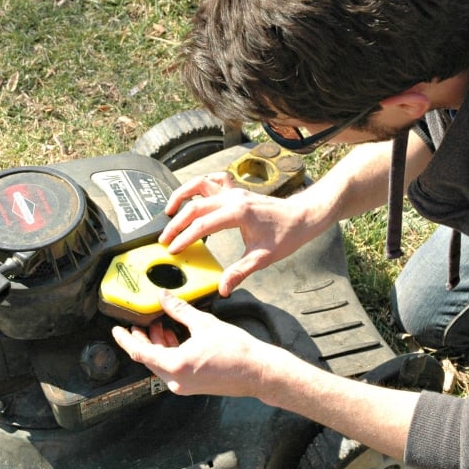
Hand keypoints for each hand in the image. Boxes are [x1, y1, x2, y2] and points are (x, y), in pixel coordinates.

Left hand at [111, 290, 276, 397]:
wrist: (258, 371)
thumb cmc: (236, 351)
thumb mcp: (204, 323)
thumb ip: (179, 310)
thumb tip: (163, 297)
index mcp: (175, 365)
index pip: (139, 352)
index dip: (125, 340)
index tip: (115, 330)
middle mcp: (176, 380)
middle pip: (148, 358)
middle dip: (141, 339)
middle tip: (137, 324)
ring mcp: (184, 385)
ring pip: (160, 363)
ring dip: (157, 345)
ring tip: (159, 326)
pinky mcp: (193, 385)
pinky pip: (172, 368)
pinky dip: (169, 352)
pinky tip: (174, 337)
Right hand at [159, 172, 323, 295]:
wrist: (303, 216)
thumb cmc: (287, 234)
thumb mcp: (263, 258)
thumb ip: (239, 272)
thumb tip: (223, 288)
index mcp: (237, 213)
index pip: (202, 225)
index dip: (184, 238)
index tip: (173, 249)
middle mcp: (233, 198)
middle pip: (194, 206)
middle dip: (176, 223)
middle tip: (164, 239)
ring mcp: (234, 192)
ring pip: (199, 185)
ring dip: (181, 195)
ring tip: (169, 211)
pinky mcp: (237, 191)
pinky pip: (213, 180)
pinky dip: (199, 186)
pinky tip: (192, 196)